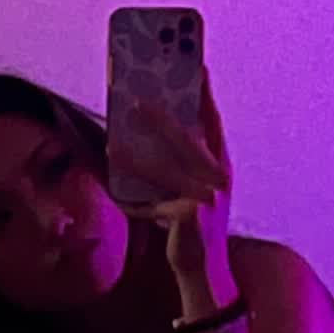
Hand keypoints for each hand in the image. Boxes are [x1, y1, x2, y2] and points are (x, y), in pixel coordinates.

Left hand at [115, 75, 232, 284]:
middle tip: (136, 101)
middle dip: (161, 120)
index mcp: (221, 164)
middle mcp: (218, 178)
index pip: (214, 122)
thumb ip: (182, 158)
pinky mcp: (190, 219)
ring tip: (112, 145)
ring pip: (165, 172)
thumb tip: (146, 124)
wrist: (203, 267)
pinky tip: (113, 187)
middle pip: (187, 141)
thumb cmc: (193, 219)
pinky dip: (132, 198)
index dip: (206, 94)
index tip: (197, 66)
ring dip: (137, 158)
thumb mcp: (194, 185)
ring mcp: (206, 199)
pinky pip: (152, 204)